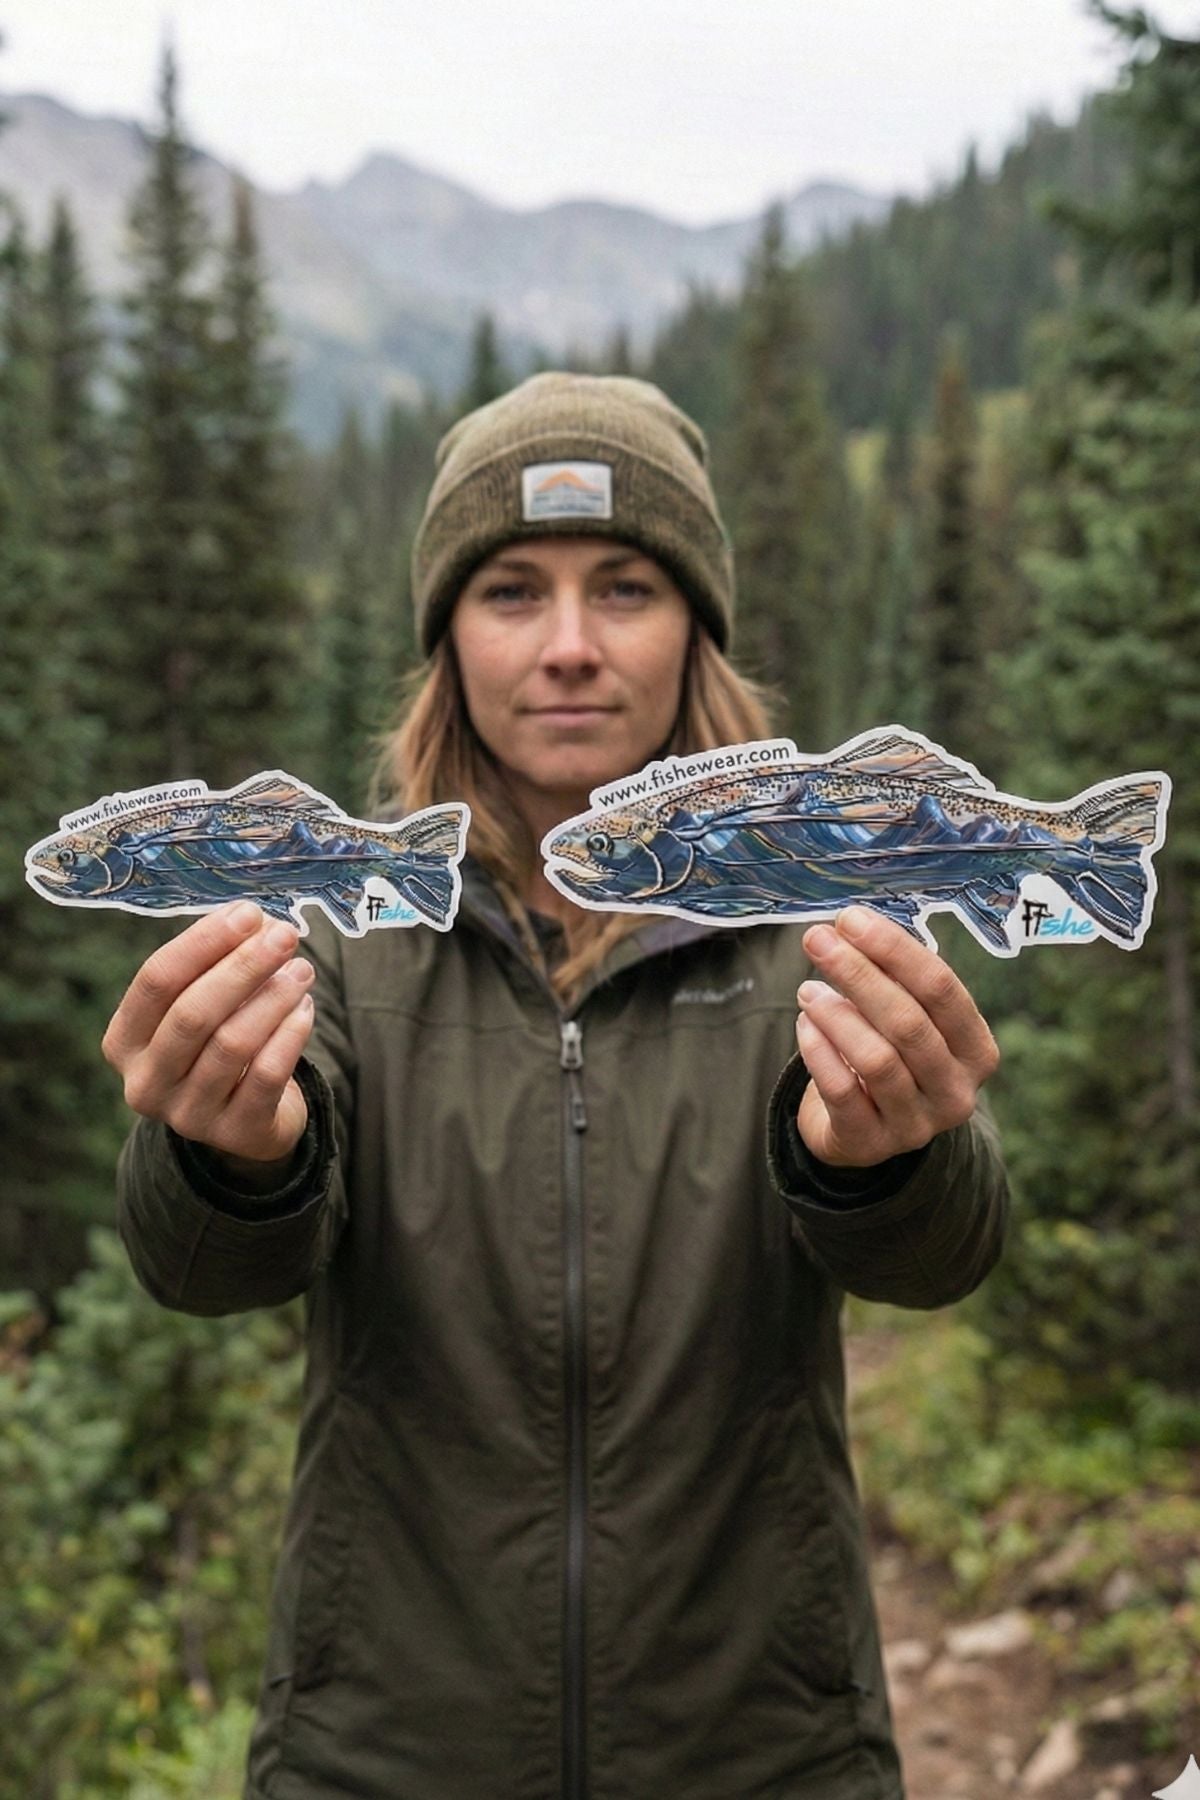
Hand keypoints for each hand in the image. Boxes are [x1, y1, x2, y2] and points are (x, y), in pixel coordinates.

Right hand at [102, 901, 314, 1167]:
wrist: (244, 1120)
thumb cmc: (218, 1043)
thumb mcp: (205, 1005)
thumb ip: (222, 962)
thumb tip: (262, 922)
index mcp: (124, 1041)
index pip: (156, 981)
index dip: (203, 942)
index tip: (248, 913)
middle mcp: (145, 1083)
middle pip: (192, 1013)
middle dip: (243, 967)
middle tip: (286, 935)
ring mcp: (187, 1115)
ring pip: (232, 1045)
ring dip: (273, 999)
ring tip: (302, 970)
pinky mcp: (234, 1133)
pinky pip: (266, 1076)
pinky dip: (290, 1036)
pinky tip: (306, 1009)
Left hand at [794, 904, 999, 1168]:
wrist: (865, 1128)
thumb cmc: (889, 1053)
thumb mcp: (905, 1016)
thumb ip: (892, 977)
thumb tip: (851, 926)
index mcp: (976, 1049)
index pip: (942, 990)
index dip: (894, 950)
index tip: (851, 919)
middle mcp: (956, 1091)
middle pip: (909, 1023)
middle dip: (858, 975)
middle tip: (817, 941)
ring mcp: (917, 1125)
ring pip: (877, 1060)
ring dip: (836, 1016)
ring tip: (806, 990)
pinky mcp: (872, 1144)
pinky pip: (843, 1092)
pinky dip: (819, 1053)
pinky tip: (805, 1025)